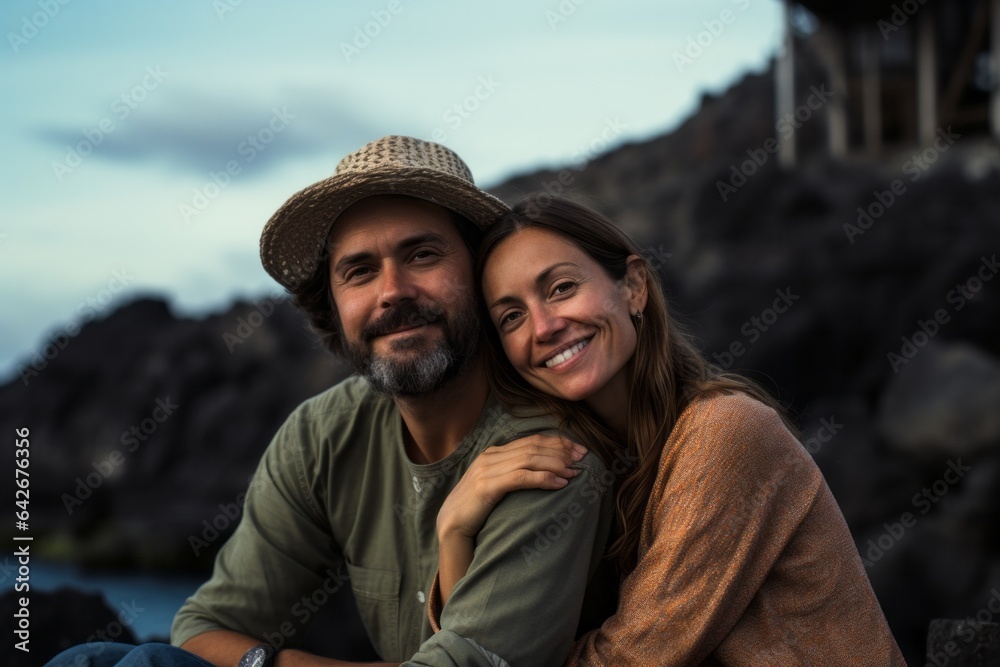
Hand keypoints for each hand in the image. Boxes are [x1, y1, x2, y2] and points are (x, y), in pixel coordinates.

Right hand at [435, 434, 586, 603]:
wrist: (451, 525)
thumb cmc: (477, 508)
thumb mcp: (496, 485)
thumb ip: (513, 474)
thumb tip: (542, 472)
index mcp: (494, 453)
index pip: (531, 441)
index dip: (557, 443)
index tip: (579, 449)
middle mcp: (491, 456)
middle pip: (533, 447)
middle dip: (562, 451)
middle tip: (584, 457)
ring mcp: (487, 470)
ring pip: (530, 459)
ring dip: (556, 464)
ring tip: (576, 471)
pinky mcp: (487, 486)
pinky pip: (521, 477)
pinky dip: (544, 478)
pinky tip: (560, 483)